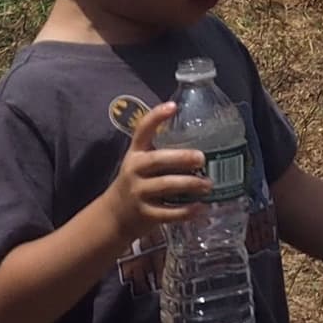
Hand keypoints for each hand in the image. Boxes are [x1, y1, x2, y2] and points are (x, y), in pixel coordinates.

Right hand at [97, 105, 210, 232]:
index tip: (173, 106)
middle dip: (182, 158)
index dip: (156, 117)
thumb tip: (203, 140)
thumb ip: (163, 152)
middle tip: (202, 158)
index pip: (142, 130)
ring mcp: (138, 192)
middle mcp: (134, 169)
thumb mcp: (141, 162)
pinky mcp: (144, 214)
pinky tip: (201, 208)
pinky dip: (186, 211)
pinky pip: (168, 213)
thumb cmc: (138, 181)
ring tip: (208, 184)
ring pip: (165, 186)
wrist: (115, 215)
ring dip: (189, 184)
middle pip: (158, 160)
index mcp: (136, 152)